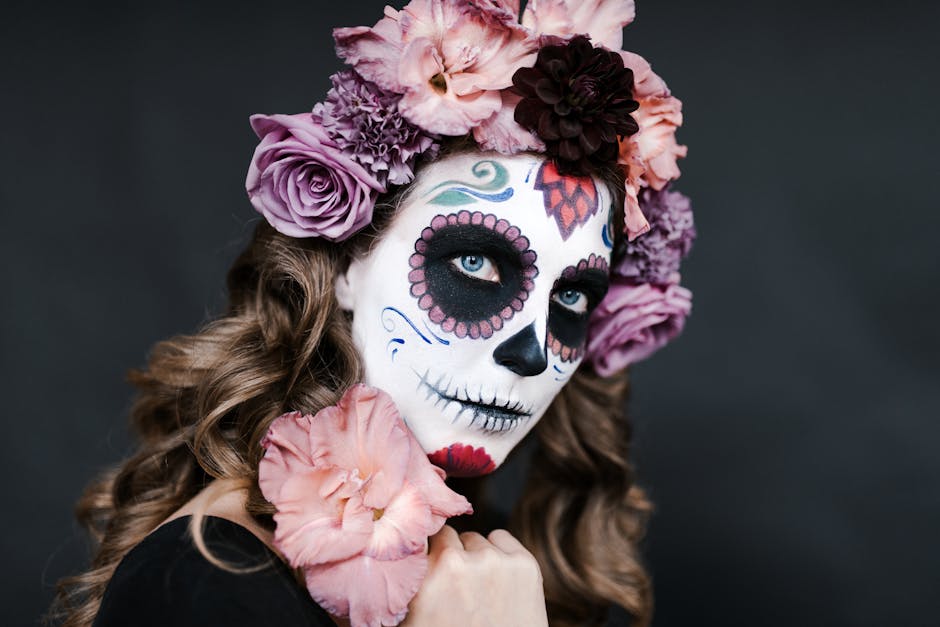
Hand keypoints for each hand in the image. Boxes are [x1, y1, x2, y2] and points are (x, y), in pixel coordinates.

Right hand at [402, 525, 548, 626]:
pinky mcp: (523, 564)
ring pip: (475, 539)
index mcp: (423, 581)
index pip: (417, 540)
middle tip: (454, 584)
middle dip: (448, 555)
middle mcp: (456, 564)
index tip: (427, 564)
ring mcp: (493, 561)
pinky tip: (499, 582)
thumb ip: (402, 592)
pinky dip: (500, 553)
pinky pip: (502, 538)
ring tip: (478, 589)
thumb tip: (393, 562)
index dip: (422, 553)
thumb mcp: (414, 623)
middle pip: (446, 535)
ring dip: (474, 556)